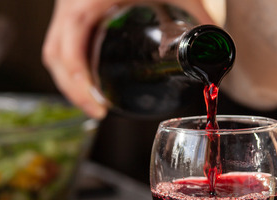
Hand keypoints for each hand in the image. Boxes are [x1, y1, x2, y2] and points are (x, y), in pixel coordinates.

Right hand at [42, 0, 214, 118]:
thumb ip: (201, 17)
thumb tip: (222, 56)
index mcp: (82, 2)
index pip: (65, 51)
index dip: (77, 85)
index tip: (99, 108)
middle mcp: (69, 3)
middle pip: (54, 55)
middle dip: (73, 89)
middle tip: (100, 112)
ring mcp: (69, 4)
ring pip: (55, 46)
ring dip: (72, 76)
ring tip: (98, 101)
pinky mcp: (76, 5)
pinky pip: (63, 36)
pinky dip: (74, 59)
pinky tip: (95, 75)